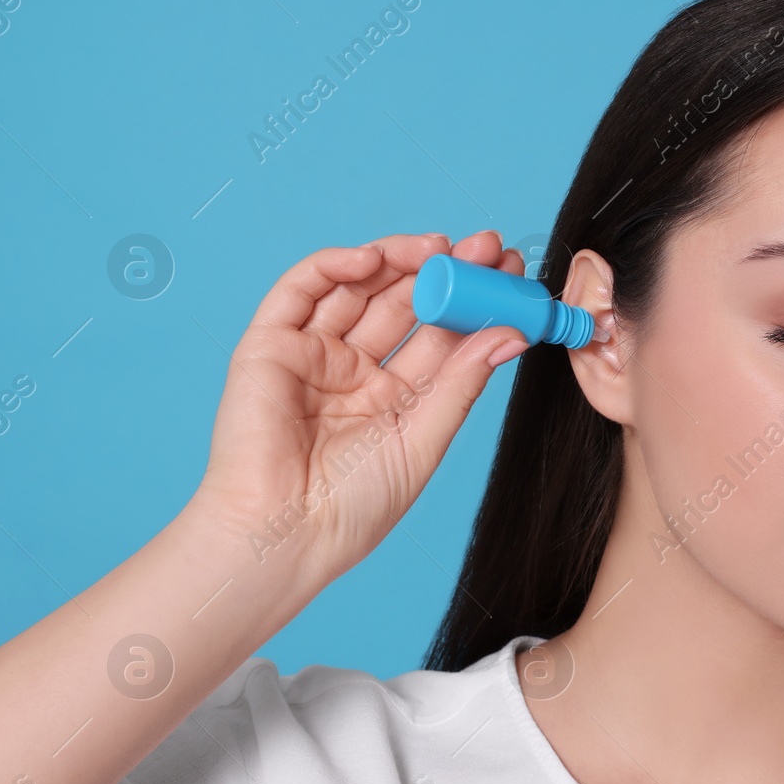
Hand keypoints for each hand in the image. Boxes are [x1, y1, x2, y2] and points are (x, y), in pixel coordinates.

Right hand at [185, 230, 529, 588]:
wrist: (285, 535)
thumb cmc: (354, 506)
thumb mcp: (424, 438)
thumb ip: (463, 382)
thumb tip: (513, 332)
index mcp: (395, 396)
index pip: (441, 335)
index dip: (474, 302)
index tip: (511, 275)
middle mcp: (355, 369)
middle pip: (405, 303)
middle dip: (446, 272)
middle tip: (487, 248)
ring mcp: (313, 354)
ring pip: (358, 287)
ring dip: (399, 259)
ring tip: (442, 248)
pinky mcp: (270, 345)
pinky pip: (300, 291)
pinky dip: (335, 266)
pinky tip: (376, 259)